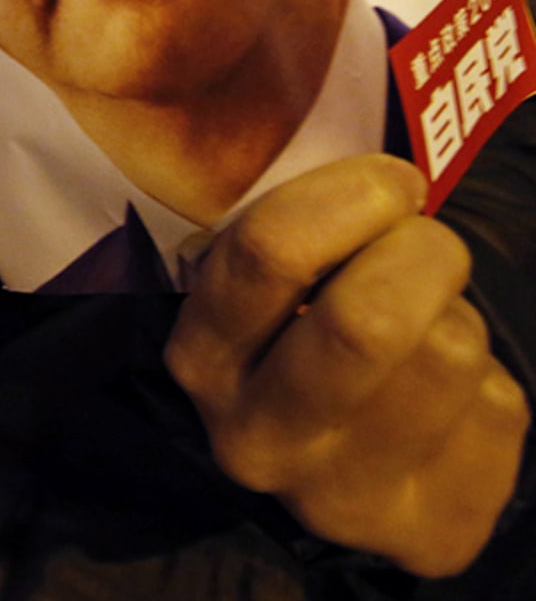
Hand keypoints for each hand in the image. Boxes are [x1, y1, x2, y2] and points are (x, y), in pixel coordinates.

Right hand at [165, 156, 529, 577]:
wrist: (360, 465)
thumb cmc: (311, 333)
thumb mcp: (272, 290)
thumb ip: (294, 233)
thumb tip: (381, 173)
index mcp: (202, 359)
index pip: (269, 252)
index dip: (352, 195)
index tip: (390, 183)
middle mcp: (255, 439)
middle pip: (369, 319)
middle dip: (424, 254)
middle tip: (426, 245)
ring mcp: (341, 499)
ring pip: (449, 353)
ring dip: (458, 317)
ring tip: (430, 329)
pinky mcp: (430, 529)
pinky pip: (500, 408)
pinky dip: (491, 383)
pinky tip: (452, 399)